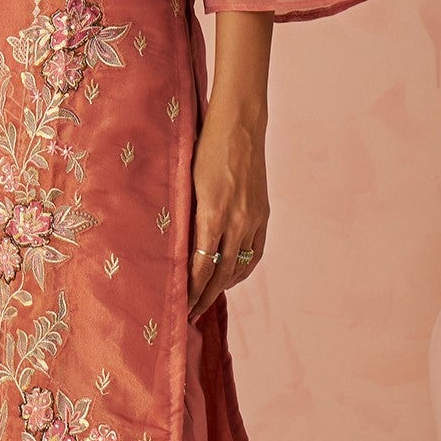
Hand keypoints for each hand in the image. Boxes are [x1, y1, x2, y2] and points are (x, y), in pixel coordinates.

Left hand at [187, 99, 267, 321]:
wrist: (239, 126)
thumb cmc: (205, 149)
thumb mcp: (188, 183)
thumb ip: (187, 217)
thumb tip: (177, 247)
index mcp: (212, 215)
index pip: (201, 267)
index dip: (191, 291)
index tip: (180, 306)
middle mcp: (236, 222)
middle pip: (220, 274)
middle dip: (204, 297)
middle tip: (191, 314)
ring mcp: (253, 219)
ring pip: (239, 266)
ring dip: (223, 287)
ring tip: (208, 299)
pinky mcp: (262, 214)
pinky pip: (254, 252)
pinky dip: (242, 269)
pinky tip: (231, 276)